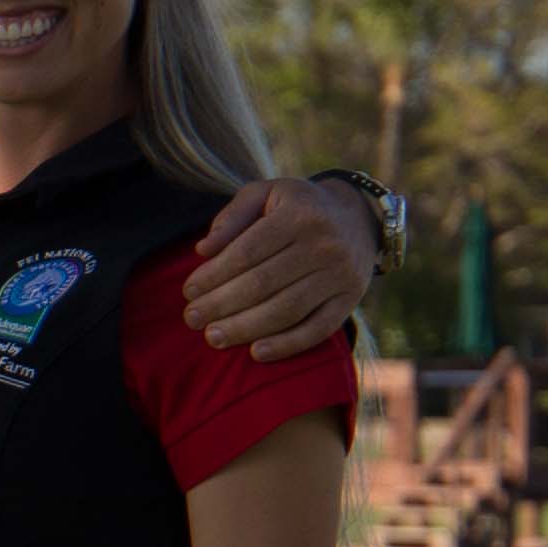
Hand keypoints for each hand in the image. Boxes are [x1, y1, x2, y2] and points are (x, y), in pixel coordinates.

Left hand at [182, 173, 373, 357]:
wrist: (359, 217)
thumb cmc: (298, 206)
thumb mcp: (266, 193)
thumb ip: (232, 216)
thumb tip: (203, 250)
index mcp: (298, 216)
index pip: (247, 252)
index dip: (214, 275)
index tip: (188, 291)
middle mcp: (323, 245)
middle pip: (263, 284)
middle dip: (221, 305)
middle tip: (191, 319)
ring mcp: (340, 275)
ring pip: (287, 310)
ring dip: (245, 328)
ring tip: (213, 337)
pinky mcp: (350, 299)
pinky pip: (318, 329)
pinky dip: (287, 345)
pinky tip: (255, 353)